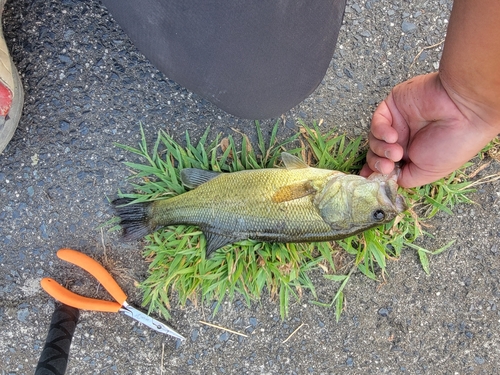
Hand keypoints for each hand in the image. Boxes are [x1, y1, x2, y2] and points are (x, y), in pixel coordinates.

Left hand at [360, 72, 497, 187]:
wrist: (464, 113)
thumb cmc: (452, 145)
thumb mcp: (427, 172)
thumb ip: (403, 177)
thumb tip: (384, 179)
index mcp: (413, 155)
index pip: (385, 165)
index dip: (375, 173)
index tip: (370, 180)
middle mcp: (404, 139)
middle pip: (376, 154)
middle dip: (377, 163)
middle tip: (388, 166)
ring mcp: (397, 122)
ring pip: (374, 140)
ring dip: (381, 149)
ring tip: (396, 152)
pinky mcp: (392, 106)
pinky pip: (376, 121)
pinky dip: (380, 132)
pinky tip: (393, 136)